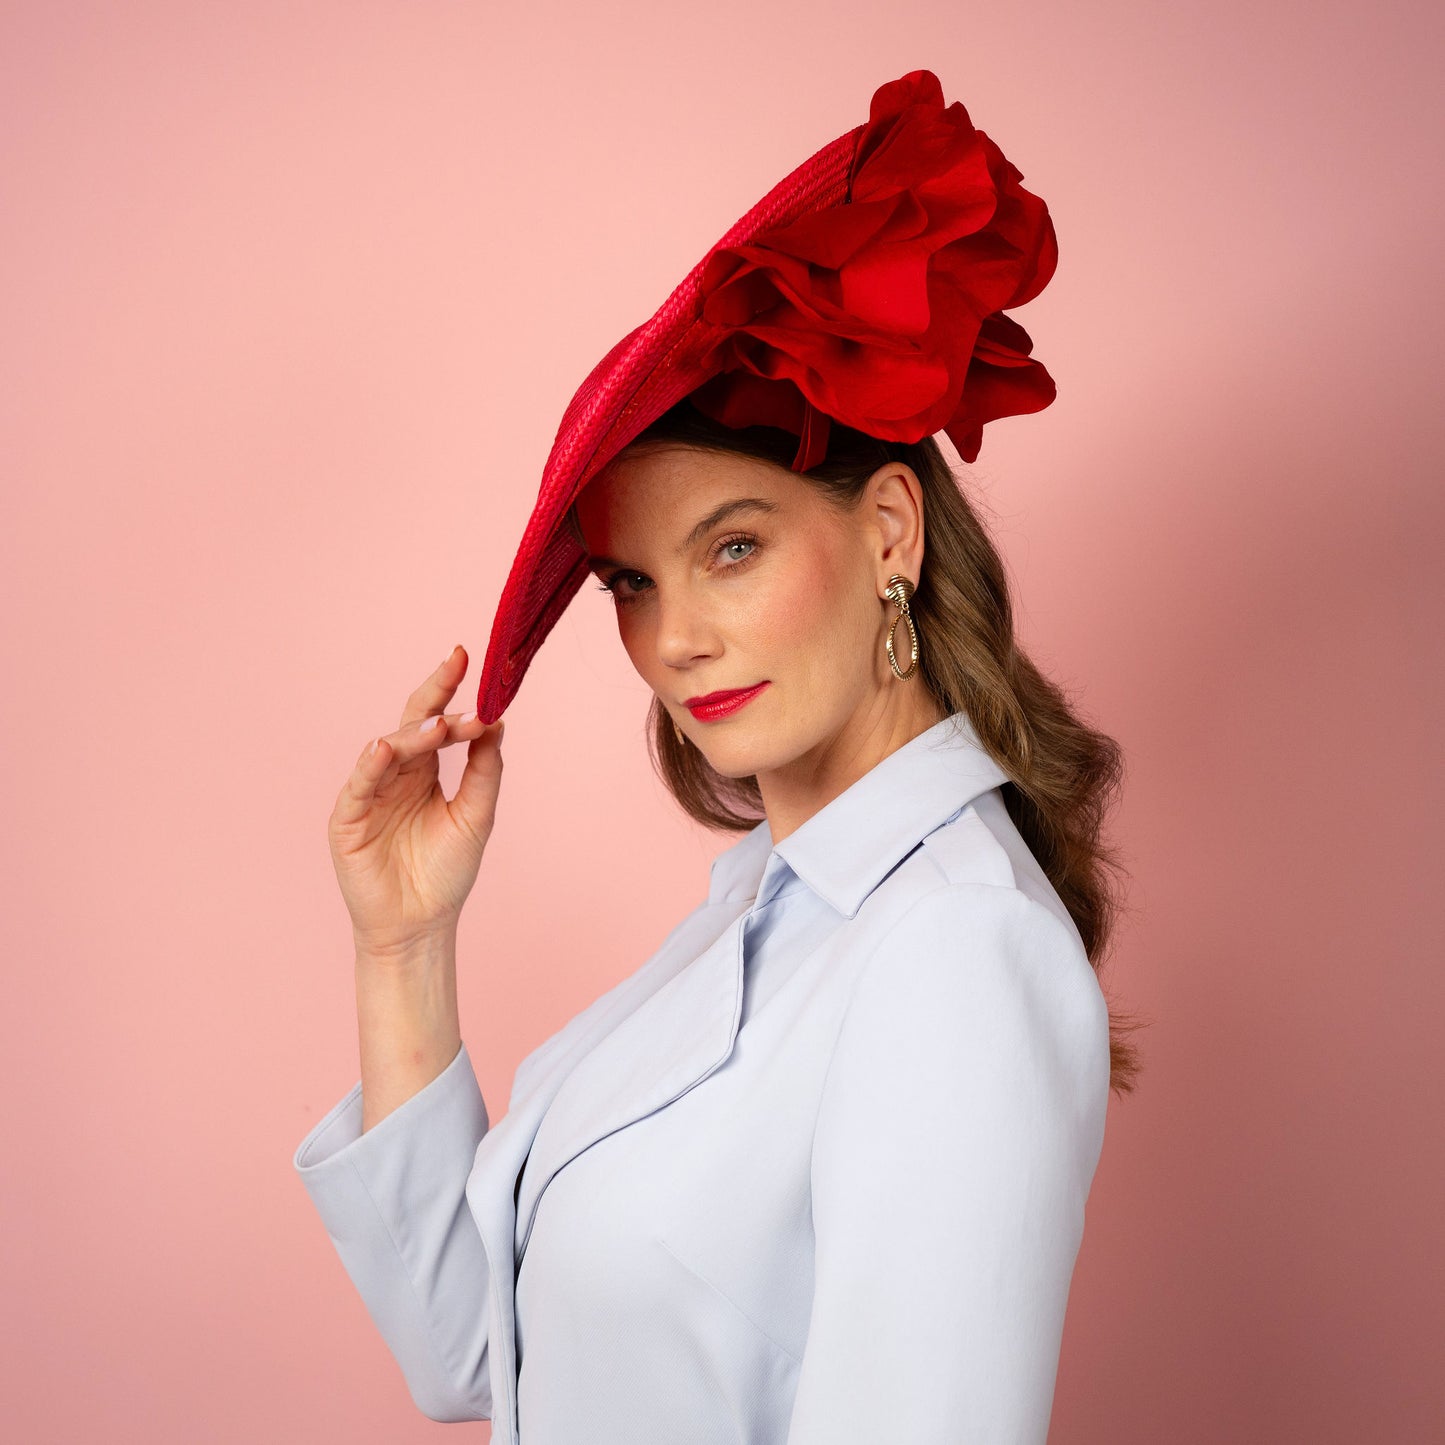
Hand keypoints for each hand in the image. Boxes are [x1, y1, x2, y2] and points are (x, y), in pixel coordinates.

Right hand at [328, 644, 504, 957]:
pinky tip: (386, 748)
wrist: (421, 926)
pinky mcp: (348, 819)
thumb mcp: (476, 816)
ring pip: (389, 749)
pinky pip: (359, 786)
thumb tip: (498, 722)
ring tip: (440, 726)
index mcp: (424, 772)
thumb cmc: (446, 873)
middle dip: (433, 695)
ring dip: (414, 735)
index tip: (467, 658)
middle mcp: (395, 775)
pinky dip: (372, 765)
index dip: (449, 690)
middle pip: (411, 725)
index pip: (435, 721)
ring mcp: (369, 794)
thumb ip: (485, 770)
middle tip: (456, 668)